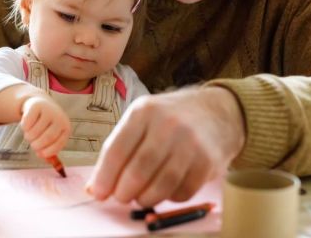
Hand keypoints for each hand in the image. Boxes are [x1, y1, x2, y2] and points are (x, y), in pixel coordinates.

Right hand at [20, 95, 70, 157]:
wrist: (40, 103)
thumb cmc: (46, 125)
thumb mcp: (51, 136)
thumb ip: (50, 150)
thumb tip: (47, 161)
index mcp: (66, 128)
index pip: (59, 143)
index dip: (49, 151)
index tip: (40, 154)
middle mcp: (59, 118)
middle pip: (47, 137)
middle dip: (37, 145)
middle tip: (32, 145)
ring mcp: (48, 111)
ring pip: (35, 131)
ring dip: (29, 137)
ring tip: (29, 135)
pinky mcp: (36, 106)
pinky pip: (27, 123)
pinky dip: (24, 128)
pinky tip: (26, 125)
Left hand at [85, 86, 245, 206]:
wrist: (216, 112)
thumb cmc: (169, 119)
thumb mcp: (141, 120)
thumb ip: (117, 150)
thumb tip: (94, 187)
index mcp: (143, 111)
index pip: (116, 150)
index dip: (104, 177)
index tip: (98, 193)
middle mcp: (167, 124)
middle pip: (138, 170)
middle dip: (124, 192)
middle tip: (121, 197)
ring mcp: (190, 143)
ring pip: (161, 185)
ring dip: (145, 198)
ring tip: (140, 197)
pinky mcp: (208, 161)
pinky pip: (182, 191)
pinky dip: (169, 198)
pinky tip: (164, 191)